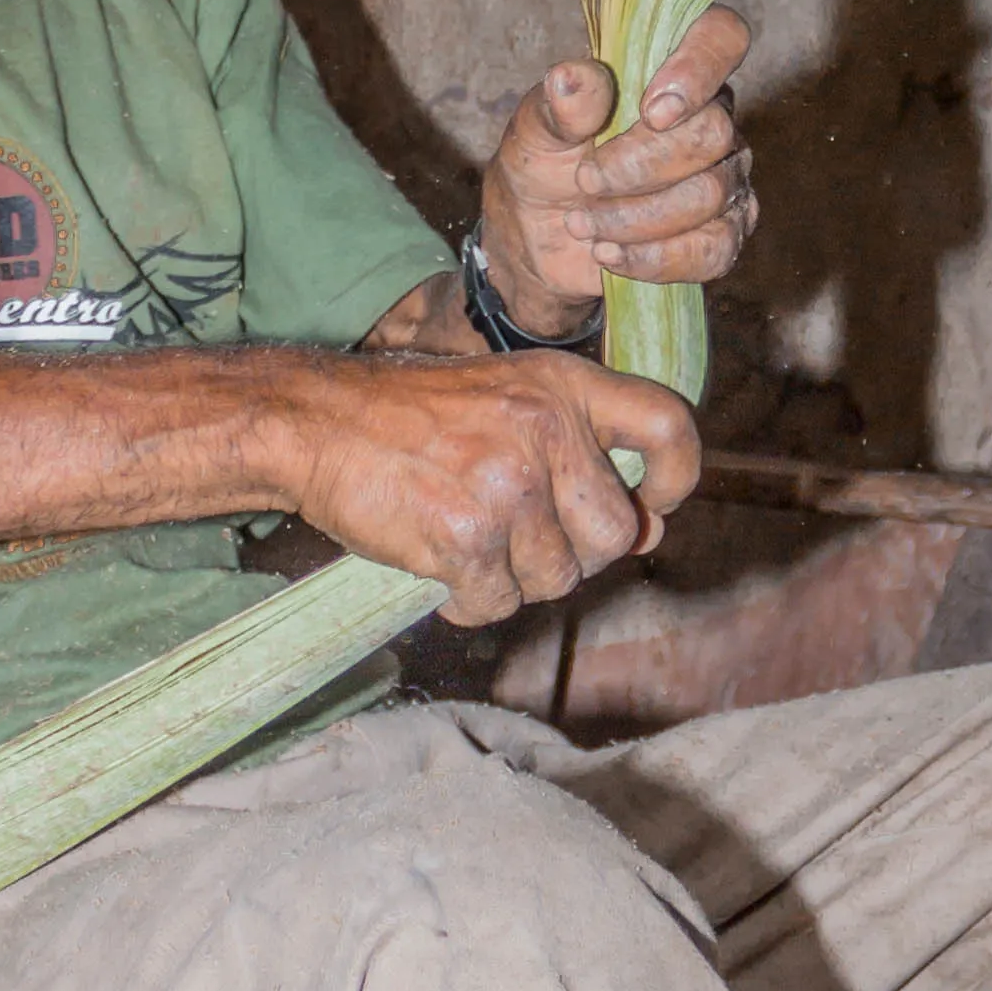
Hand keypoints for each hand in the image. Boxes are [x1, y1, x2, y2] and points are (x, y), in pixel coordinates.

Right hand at [272, 349, 699, 627]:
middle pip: (614, 535)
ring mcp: (509, 485)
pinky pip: (497, 604)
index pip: (667, 425)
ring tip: (464, 540)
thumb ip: (577, 451)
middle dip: (571, 554)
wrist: (315, 422)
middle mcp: (547, 431)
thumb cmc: (408, 416)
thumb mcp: (506, 398)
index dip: (675, 478)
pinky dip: (467, 601)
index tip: (653, 506)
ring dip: (512, 579)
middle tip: (516, 537)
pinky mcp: (468, 536)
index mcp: (563, 386)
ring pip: (557, 579)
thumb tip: (648, 530)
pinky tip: (438, 565)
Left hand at [477, 9, 754, 331]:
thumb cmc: (543, 165)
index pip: (721, 37)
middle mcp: (711, 118)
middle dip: (639, 167)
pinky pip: (714, 249)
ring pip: (711, 195)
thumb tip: (571, 78)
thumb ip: (559, 105)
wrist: (536, 238)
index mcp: (670, 70)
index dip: (699, 68)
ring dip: (634, 218)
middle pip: (713, 134)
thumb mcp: (534, 131)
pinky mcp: (720, 235)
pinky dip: (655, 258)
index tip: (650, 110)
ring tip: (581, 223)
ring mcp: (724, 177)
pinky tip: (610, 254)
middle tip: (583, 182)